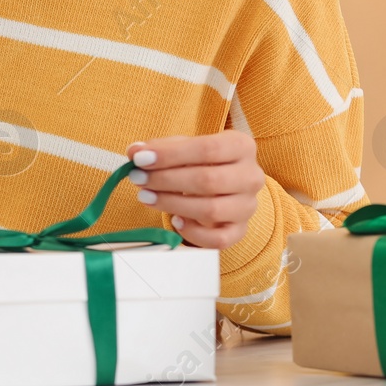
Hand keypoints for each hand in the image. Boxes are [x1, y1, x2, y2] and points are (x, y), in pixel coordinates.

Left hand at [125, 131, 264, 248]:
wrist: (226, 185)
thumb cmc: (202, 161)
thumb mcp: (184, 147)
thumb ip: (160, 148)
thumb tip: (134, 151)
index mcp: (241, 146)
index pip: (208, 148)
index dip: (171, 155)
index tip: (140, 159)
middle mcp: (251, 176)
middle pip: (208, 180)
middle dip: (166, 180)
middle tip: (138, 178)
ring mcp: (248, 206)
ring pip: (212, 210)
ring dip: (172, 204)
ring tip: (146, 196)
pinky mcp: (241, 230)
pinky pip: (219, 239)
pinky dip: (194, 233)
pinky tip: (174, 221)